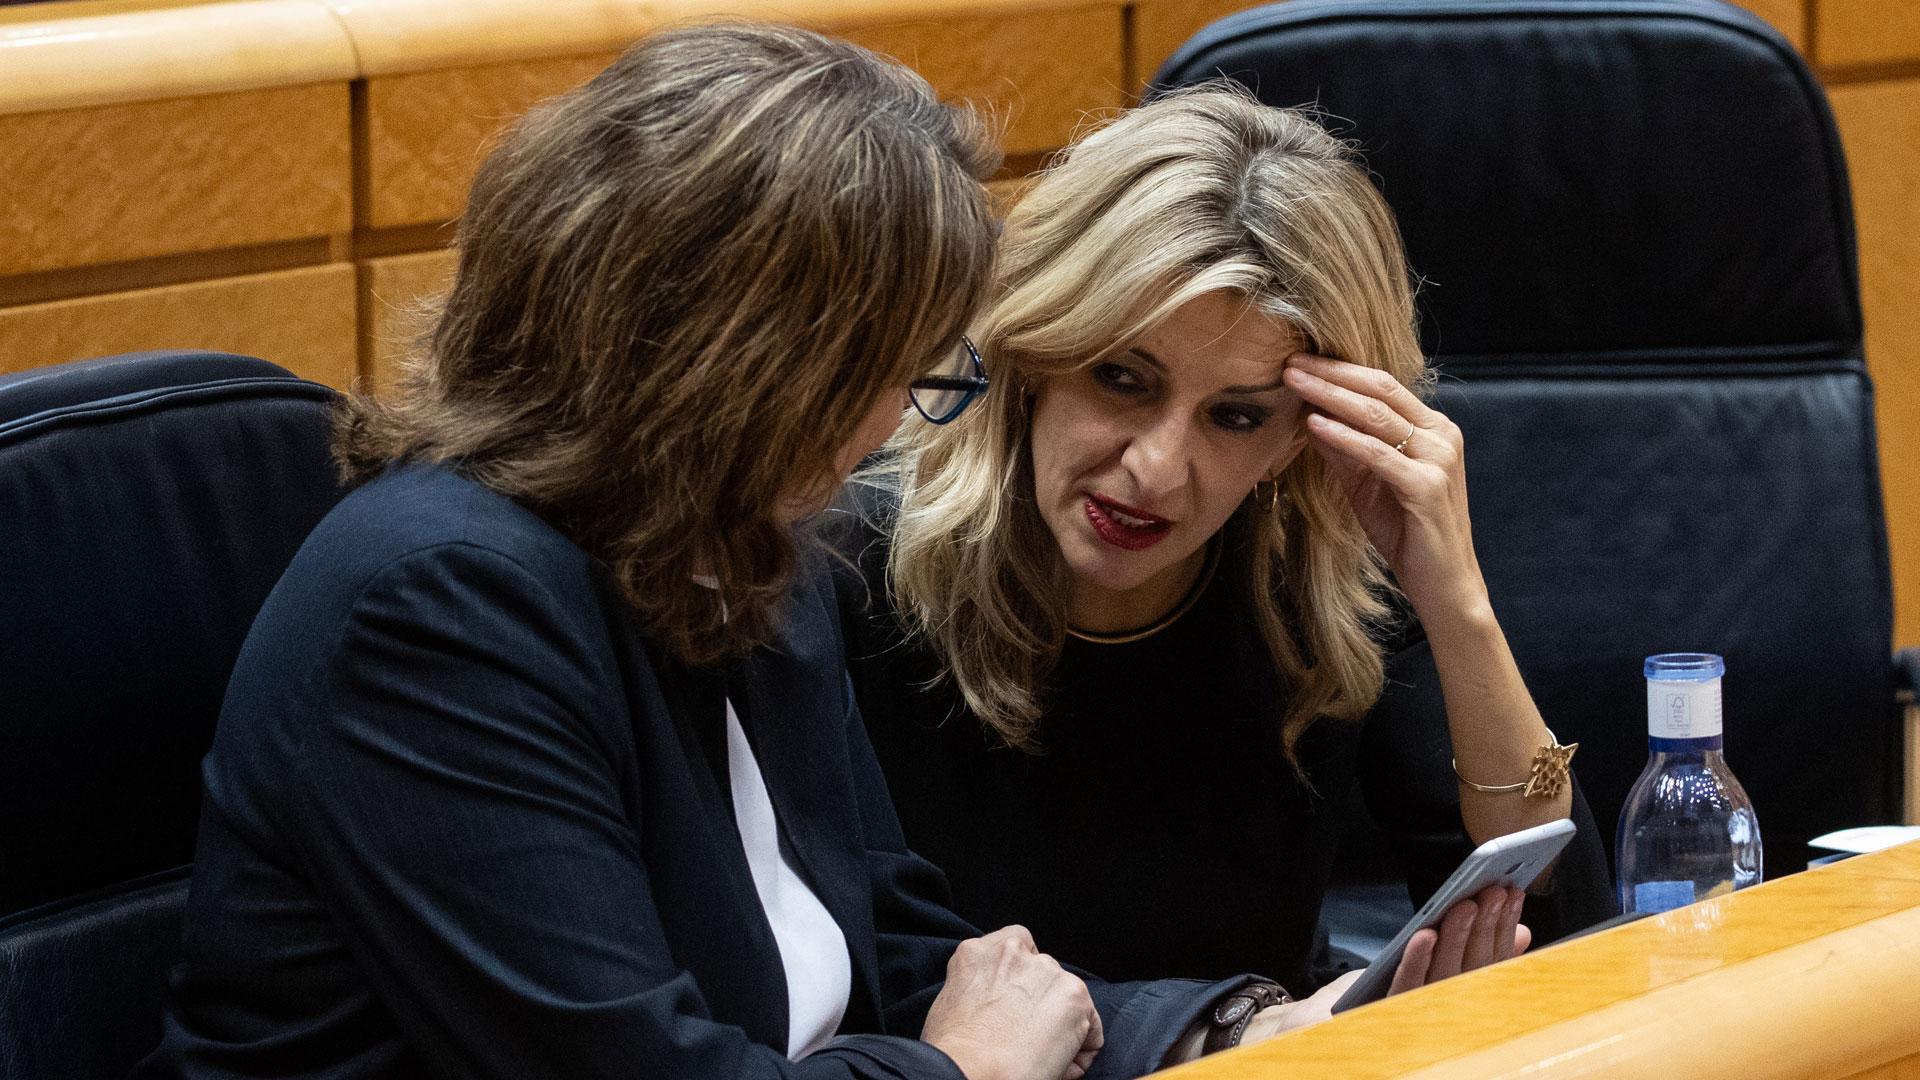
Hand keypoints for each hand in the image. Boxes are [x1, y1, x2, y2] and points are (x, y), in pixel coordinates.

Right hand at [922, 925, 1103, 1079]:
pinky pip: (1090, 1026)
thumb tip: (993, 1007)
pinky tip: (1060, 1066)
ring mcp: (1046, 971)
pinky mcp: (1074, 996)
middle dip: (1042, 1004)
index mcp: (977, 952)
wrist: (973, 1072)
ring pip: (1067, 999)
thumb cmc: (953, 1053)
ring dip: (1061, 1026)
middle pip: (1043, 974)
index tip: (1016, 1008)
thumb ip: (976, 988)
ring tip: (1042, 1058)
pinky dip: (1082, 1048)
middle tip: (1028, 1039)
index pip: (1013, 948)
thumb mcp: (948, 1004)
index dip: (1020, 982)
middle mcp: (1013, 951)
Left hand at [1237, 886, 1531, 1045]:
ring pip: (1445, 976)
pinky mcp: (1385, 1018)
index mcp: (1458, 998)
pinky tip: (1425, 934)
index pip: (1488, 962)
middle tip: (1496, 890)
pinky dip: (1416, 961)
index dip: (1502, 928)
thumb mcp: (1427, 963)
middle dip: (1486, 927)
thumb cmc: (1378, 992)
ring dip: (1457, 938)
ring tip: (1467, 903)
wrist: (1321, 1025)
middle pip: (1472, 968)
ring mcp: (1417, 1019)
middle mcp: (1445, 1014)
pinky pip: (1405, 988)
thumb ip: (1473, 950)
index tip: (1513, 892)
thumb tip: (1521, 932)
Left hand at [1281, 353, 1484, 618]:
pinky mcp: (1428, 487)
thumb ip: (1344, 448)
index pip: (1382, 385)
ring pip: (1378, 416)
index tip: (1300, 359)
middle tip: (1290, 359)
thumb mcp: (1366, 483)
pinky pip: (1378, 455)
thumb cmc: (1406, 532)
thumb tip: (1308, 415)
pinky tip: (1314, 425)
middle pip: (1380, 390)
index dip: (1340, 369)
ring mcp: (1439, 459)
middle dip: (1331, 373)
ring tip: (1294, 382)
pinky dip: (1344, 437)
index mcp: (1432, 428)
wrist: (1443, 583)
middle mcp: (1442, 435)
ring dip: (1330, 396)